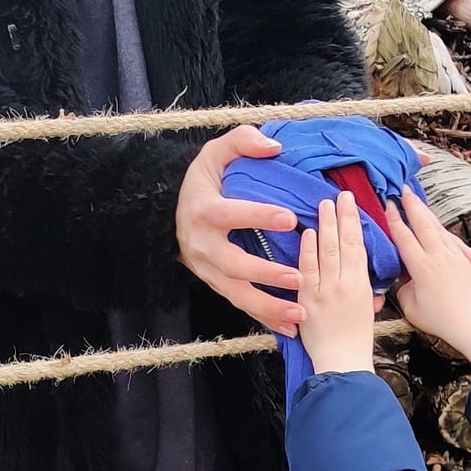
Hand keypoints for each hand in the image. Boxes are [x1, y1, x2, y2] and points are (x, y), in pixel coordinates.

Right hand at [175, 125, 302, 335]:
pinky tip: (289, 329)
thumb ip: (242, 141)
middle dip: (266, 274)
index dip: (259, 216)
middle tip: (299, 277)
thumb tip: (274, 146)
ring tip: (299, 314)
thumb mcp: (214, 153)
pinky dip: (264, 318)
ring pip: (236, 294)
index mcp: (203, 210)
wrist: (172, 212)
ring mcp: (207, 270)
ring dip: (268, 307)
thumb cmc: (203, 180)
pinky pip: (240, 304)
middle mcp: (202, 245)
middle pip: (233, 265)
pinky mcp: (216, 284)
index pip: (231, 214)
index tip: (290, 219)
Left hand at [297, 189, 378, 375]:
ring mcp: (325, 290)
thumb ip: (365, 289)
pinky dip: (307, 250)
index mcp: (362, 285)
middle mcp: (345, 283)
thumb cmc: (356, 341)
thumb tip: (362, 274)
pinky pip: (307, 270)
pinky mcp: (307, 300)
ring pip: (326, 252)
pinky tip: (308, 233)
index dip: (354, 222)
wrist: (343, 363)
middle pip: (343, 243)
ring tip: (323, 205)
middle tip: (339, 195)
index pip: (358, 246)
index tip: (351, 203)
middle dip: (341, 216)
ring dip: (325, 226)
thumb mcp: (367, 310)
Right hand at [387, 189, 470, 369]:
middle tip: (403, 189)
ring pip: (437, 227)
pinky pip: (450, 238)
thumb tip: (404, 279)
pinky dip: (440, 227)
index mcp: (421, 267)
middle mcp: (438, 256)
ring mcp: (453, 255)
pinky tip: (436, 224)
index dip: (394, 219)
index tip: (388, 205)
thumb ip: (404, 288)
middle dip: (411, 204)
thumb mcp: (411, 307)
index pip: (404, 237)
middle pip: (422, 222)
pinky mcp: (463, 260)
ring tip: (417, 201)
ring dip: (425, 212)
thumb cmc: (441, 320)